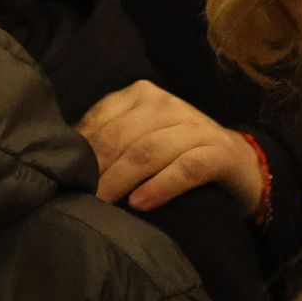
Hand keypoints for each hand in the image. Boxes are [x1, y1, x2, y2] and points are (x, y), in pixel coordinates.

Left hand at [77, 81, 263, 214]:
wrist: (240, 164)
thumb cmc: (175, 153)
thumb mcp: (138, 138)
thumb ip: (106, 140)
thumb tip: (61, 160)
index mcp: (141, 95)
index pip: (100, 119)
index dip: (79, 150)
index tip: (62, 177)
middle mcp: (167, 104)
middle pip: (120, 137)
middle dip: (94, 169)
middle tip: (75, 198)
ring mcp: (195, 126)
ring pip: (148, 151)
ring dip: (119, 180)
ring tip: (100, 204)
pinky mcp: (219, 152)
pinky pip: (185, 168)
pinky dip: (160, 186)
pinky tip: (139, 204)